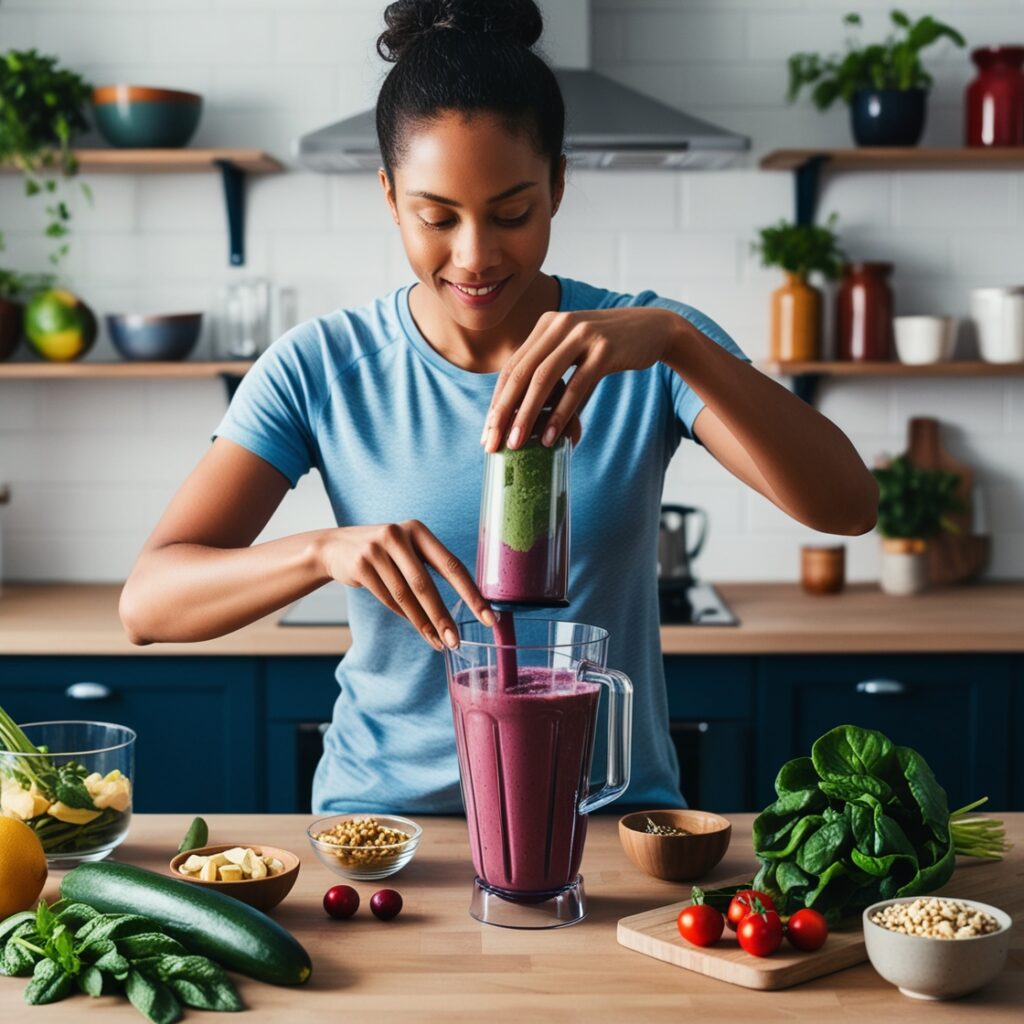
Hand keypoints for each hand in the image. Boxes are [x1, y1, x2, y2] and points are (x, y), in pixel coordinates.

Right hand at [319, 522, 494, 650]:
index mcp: (418, 531)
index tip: (488, 617)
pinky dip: (405, 616)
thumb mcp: (406, 549)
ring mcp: (376, 549)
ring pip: (405, 596)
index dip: (471, 593)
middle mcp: (398, 535)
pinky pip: (387, 599)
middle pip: (425, 584)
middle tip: (456, 641)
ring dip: (423, 623)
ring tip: (439, 642)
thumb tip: (464, 603)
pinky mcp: (361, 565)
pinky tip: (418, 627)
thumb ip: (428, 567)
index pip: (451, 565)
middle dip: (442, 616)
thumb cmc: (383, 552)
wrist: (335, 546)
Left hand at [481, 306, 680, 452]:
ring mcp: (581, 335)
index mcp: (546, 325)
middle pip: (521, 374)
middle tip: (493, 442)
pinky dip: (561, 414)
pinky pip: (576, 386)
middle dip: (503, 411)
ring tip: (516, 444)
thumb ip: (551, 373)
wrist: (653, 329)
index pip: (512, 367)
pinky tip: (550, 436)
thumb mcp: (573, 351)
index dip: (497, 401)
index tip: (488, 431)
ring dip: (527, 415)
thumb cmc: (608, 347)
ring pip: (544, 379)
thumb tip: (527, 417)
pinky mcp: (604, 350)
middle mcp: (559, 325)